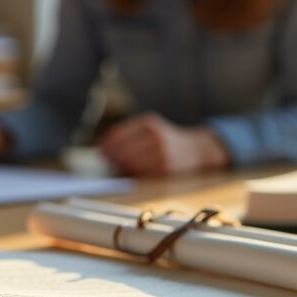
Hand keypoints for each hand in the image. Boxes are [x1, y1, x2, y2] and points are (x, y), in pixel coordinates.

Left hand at [97, 113, 228, 176]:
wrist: (196, 149)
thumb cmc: (166, 140)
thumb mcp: (150, 129)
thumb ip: (129, 136)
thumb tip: (102, 149)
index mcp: (148, 123)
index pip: (118, 135)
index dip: (106, 145)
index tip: (100, 150)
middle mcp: (155, 136)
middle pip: (122, 150)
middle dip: (112, 158)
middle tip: (108, 162)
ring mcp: (161, 152)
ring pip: (130, 163)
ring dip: (120, 167)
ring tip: (119, 167)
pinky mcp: (165, 168)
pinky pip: (141, 172)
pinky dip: (132, 173)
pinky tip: (131, 171)